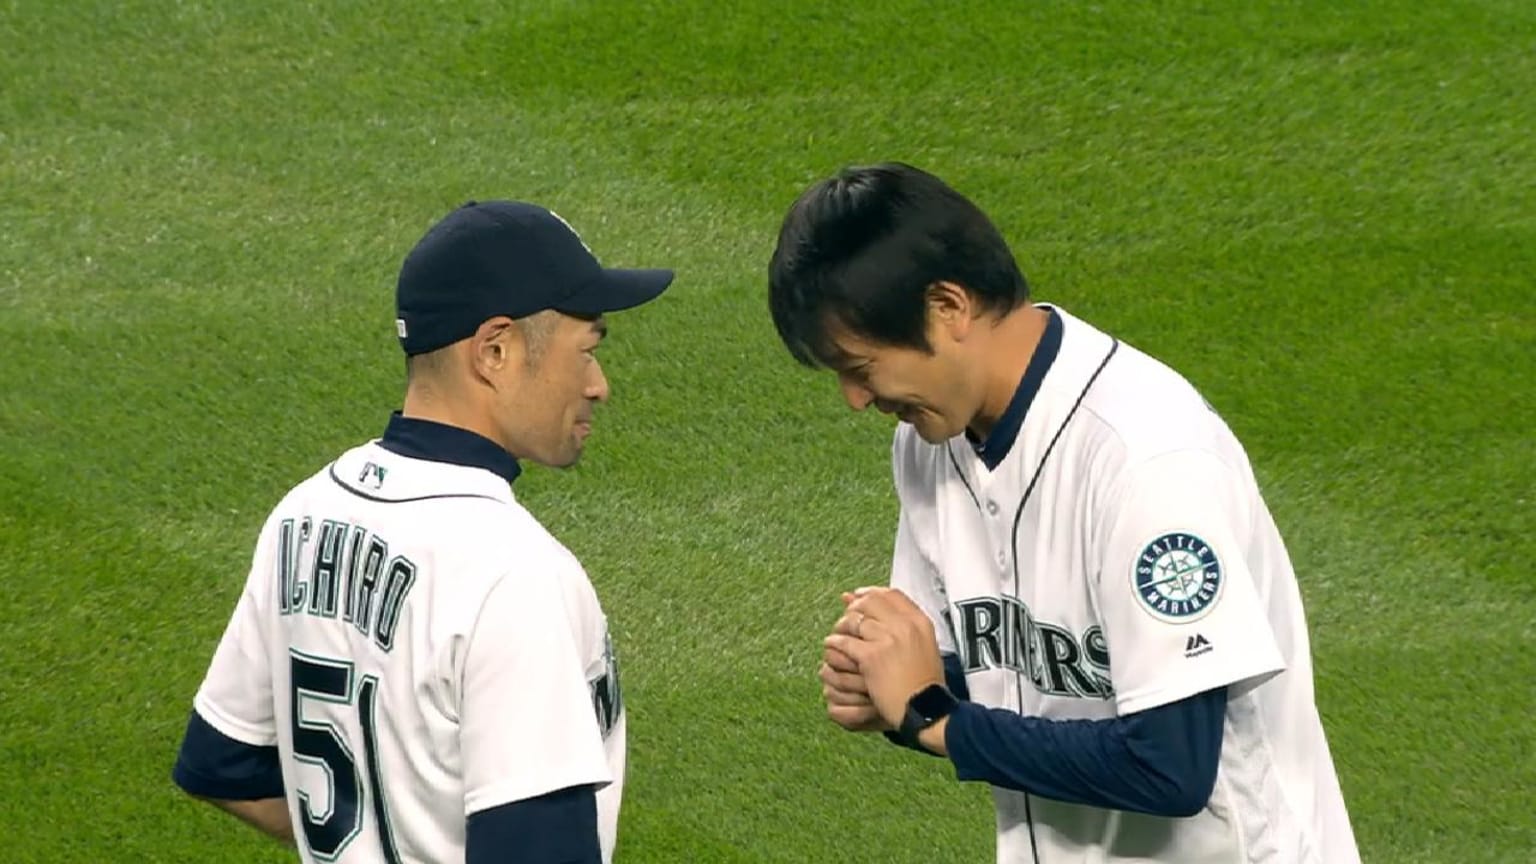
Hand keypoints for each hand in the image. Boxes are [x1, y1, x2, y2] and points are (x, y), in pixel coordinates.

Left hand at [825, 589, 944, 728]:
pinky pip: (845, 642)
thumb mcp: (922, 647)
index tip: (858, 597)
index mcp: (920, 622)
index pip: (891, 594)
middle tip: (846, 619)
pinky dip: (835, 643)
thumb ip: (902, 627)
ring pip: (855, 620)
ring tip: (838, 635)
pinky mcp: (872, 656)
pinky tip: (832, 648)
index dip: (871, 593)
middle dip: (854, 608)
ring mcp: (888, 639)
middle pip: (871, 601)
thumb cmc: (923, 683)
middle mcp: (905, 626)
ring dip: (842, 626)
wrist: (926, 708)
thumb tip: (885, 615)